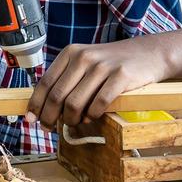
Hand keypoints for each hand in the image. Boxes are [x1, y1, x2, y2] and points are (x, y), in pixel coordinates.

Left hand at [27, 37, 170, 130]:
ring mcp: (102, 66)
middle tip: (50, 128)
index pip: (45, 82)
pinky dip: (92, 116)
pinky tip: (92, 116)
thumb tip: (44, 107)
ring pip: (75, 103)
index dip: (36, 103)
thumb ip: (67, 79)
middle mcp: (84, 57)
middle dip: (50, 117)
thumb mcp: (86, 62)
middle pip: (57, 95)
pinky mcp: (120, 76)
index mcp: (71, 53)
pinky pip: (98, 104)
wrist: (149, 53)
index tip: (32, 119)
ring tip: (75, 122)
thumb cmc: (113, 63)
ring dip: (72, 119)